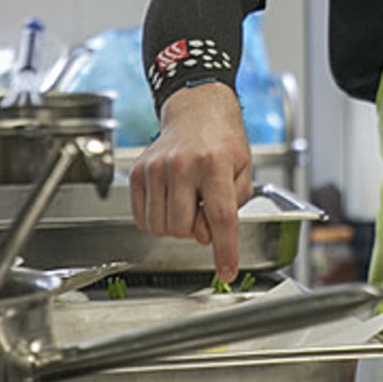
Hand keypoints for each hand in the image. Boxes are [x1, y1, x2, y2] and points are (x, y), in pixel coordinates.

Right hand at [129, 82, 251, 281]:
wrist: (196, 110)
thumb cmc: (223, 140)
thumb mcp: (244, 168)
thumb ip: (234, 204)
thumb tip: (210, 235)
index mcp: (215, 164)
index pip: (220, 217)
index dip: (225, 249)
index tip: (227, 271)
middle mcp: (182, 165)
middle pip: (184, 228)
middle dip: (196, 230)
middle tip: (204, 210)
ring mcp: (156, 169)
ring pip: (160, 227)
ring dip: (176, 225)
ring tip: (189, 201)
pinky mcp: (138, 173)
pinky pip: (142, 218)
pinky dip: (157, 220)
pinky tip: (171, 201)